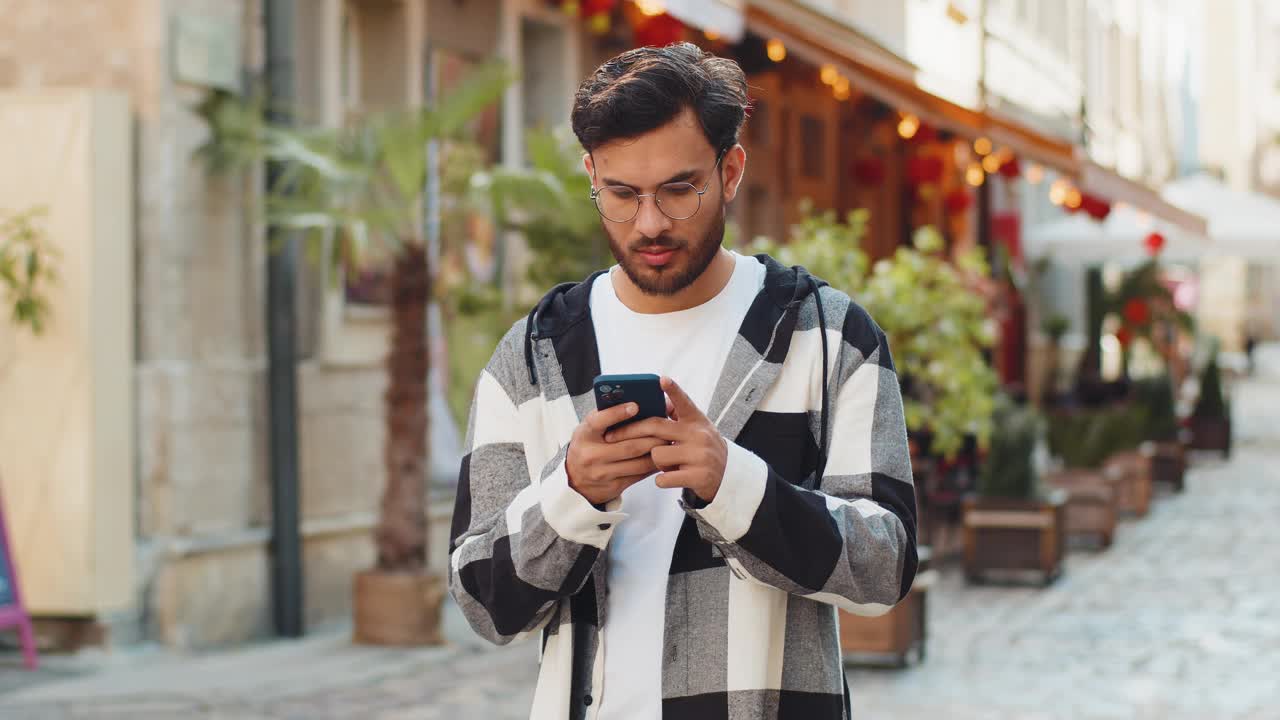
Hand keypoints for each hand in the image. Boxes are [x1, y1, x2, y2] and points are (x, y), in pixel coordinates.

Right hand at [566, 401, 667, 505]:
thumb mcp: (589, 430)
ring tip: (668, 441)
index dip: (617, 413)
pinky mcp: (614, 486)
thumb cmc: (588, 446)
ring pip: (638, 462)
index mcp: (584, 435)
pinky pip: (639, 475)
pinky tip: (661, 456)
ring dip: (656, 451)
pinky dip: (653, 465)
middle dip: (651, 436)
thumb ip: (606, 416)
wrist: (575, 480)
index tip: (635, 405)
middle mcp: (591, 455)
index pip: (599, 422)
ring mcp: (602, 473)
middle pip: (628, 446)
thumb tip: (634, 401)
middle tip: (666, 427)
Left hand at [604, 377, 726, 502]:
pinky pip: (663, 477)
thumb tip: (657, 400)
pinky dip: (661, 480)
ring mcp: (699, 455)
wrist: (727, 476)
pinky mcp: (698, 476)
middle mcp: (699, 435)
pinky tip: (668, 478)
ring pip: (656, 454)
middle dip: (629, 432)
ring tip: (668, 463)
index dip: (673, 390)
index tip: (661, 379)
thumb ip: (678, 417)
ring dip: (655, 461)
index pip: (684, 402)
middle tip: (611, 436)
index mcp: (697, 420)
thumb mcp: (696, 429)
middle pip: (655, 427)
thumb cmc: (702, 449)